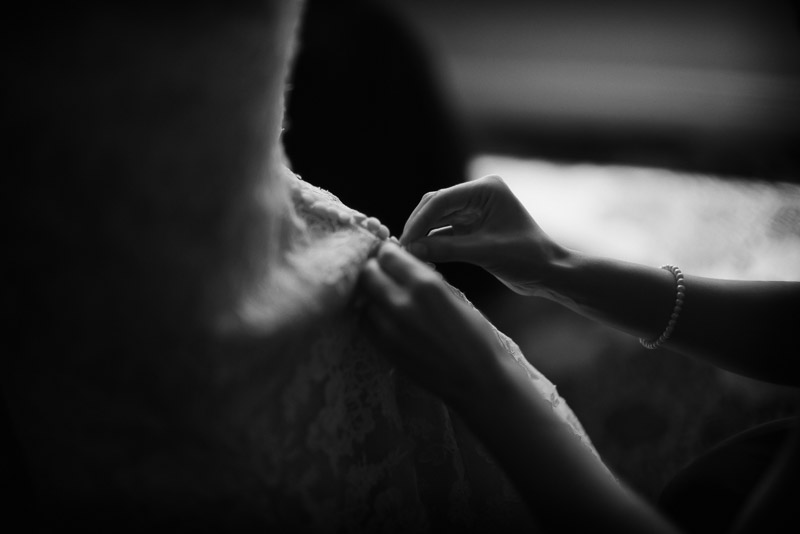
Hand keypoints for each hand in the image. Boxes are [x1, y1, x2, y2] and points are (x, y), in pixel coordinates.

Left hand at [359, 242, 509, 406]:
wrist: (478, 381)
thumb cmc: (475, 337)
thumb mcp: (454, 296)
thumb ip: (425, 278)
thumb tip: (404, 264)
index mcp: (425, 285)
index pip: (387, 255)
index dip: (388, 252)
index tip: (391, 255)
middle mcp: (401, 304)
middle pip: (368, 273)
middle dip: (374, 268)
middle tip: (383, 272)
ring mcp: (388, 329)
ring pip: (362, 298)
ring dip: (370, 293)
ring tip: (382, 295)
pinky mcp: (383, 349)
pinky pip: (364, 322)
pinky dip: (369, 314)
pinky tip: (383, 315)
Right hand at [400, 175, 565, 296]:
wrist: (549, 273)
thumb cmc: (526, 258)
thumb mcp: (485, 252)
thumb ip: (447, 250)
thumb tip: (411, 251)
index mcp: (486, 190)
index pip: (442, 200)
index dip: (420, 221)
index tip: (405, 242)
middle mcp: (478, 195)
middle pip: (435, 206)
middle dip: (418, 227)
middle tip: (401, 249)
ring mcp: (474, 210)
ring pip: (437, 219)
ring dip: (423, 236)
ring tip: (408, 255)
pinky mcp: (472, 227)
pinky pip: (444, 232)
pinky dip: (432, 244)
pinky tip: (421, 258)